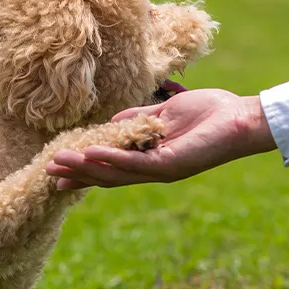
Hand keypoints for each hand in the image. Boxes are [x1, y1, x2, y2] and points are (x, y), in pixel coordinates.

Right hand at [46, 88, 275, 189]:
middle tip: (48, 172)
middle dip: (77, 173)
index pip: (111, 166)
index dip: (84, 167)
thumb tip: (112, 124)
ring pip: (116, 173)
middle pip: (108, 175)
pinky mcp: (170, 164)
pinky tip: (90, 154)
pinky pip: (135, 164)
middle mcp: (153, 169)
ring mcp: (161, 169)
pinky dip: (112, 159)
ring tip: (59, 162)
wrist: (240, 118)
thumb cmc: (209, 113)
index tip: (58, 169)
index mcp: (151, 157)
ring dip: (86, 168)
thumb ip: (139, 120)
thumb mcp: (165, 113)